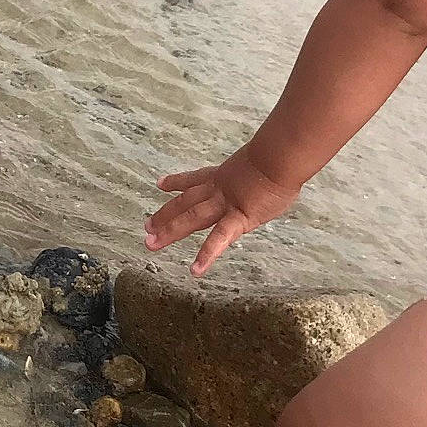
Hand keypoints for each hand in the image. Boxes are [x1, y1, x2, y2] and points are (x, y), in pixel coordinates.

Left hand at [143, 146, 299, 276]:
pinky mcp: (239, 219)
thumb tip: (268, 175)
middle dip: (164, 215)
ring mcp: (225, 204)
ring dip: (170, 231)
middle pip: (185, 202)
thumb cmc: (280, 157)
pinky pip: (219, 239)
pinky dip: (206, 255)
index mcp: (223, 175)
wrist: (279, 157)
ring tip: (151, 244)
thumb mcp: (262, 162)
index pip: (195, 179)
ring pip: (191, 218)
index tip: (161, 184)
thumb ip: (258, 173)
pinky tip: (195, 270)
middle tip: (146, 227)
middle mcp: (218, 189)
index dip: (177, 182)